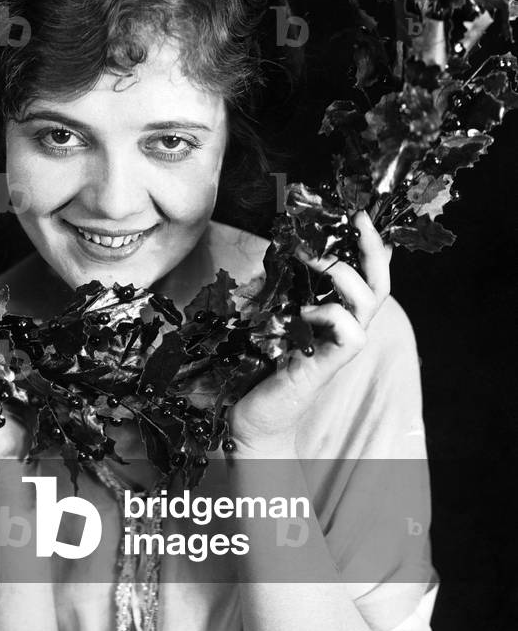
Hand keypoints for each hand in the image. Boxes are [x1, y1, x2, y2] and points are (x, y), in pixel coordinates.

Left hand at [227, 210, 393, 453]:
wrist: (250, 419)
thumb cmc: (257, 366)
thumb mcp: (266, 312)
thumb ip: (277, 285)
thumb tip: (276, 246)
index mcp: (333, 313)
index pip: (364, 274)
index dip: (370, 244)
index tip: (358, 211)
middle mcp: (344, 328)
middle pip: (380, 283)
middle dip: (374, 246)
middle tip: (357, 216)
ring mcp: (339, 347)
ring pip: (371, 301)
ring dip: (344, 270)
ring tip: (313, 256)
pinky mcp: (328, 365)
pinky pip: (350, 332)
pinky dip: (329, 312)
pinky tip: (303, 313)